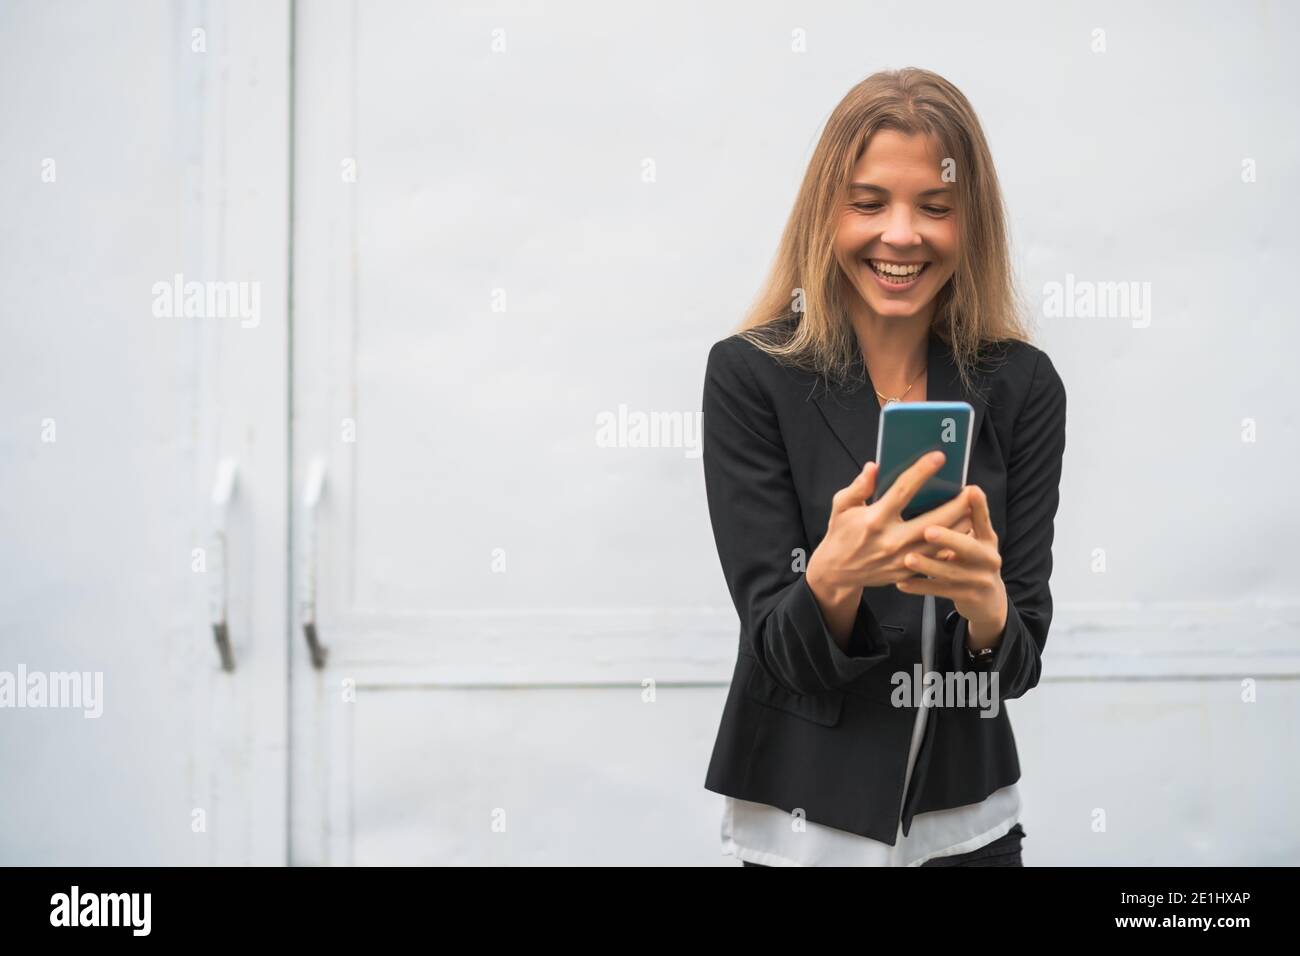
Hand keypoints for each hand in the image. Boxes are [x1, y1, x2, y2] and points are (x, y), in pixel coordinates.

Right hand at [807, 450, 973, 595]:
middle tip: (971, 489)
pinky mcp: (908, 571)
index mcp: (874, 519)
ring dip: (960, 525)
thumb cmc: (841, 534)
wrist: (837, 572)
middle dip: (956, 504)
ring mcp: (901, 559)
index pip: (903, 490)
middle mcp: (891, 540)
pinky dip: (951, 544)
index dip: (922, 471)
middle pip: (934, 520)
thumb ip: (859, 486)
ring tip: (972, 509)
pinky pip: (936, 557)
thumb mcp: (841, 507)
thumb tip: (874, 466)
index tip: (939, 457)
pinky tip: (962, 532)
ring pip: (941, 541)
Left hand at [894, 483, 1007, 648]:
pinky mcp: (969, 597)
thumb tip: (936, 493)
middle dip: (949, 538)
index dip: (978, 505)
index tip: (970, 490)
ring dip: (928, 565)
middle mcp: (988, 557)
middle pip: (968, 547)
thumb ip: (961, 522)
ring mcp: (980, 580)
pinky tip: (901, 582)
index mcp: (988, 538)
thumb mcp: (974, 541)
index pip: (982, 519)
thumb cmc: (971, 560)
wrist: (989, 601)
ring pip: (951, 572)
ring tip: (908, 559)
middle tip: (928, 531)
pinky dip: (920, 586)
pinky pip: (940, 591)